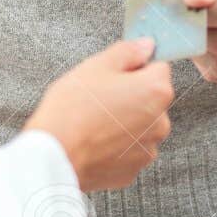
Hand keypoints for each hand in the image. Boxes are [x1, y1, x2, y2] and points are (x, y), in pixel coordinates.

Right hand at [24, 38, 173, 191]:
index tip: (114, 73)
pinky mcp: (133, 170)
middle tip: (99, 97)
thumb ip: (128, 52)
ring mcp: (148, 149)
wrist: (55, 155)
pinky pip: (128, 149)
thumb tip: (147, 45)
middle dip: (131, 95)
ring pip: (140, 125)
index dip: (134, 66)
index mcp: (156, 91)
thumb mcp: (97, 66)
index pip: (158, 67)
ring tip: (93, 121)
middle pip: (151, 99)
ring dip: (124, 121)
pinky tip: (94, 140)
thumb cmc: (73, 107)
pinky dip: (116, 144)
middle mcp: (161, 122)